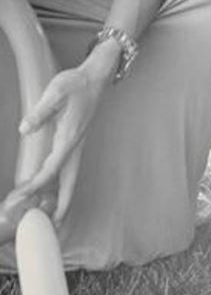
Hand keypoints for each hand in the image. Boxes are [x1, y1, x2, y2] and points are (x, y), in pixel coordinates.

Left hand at [12, 52, 113, 223]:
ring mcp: (78, 144)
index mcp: (70, 137)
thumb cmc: (77, 83)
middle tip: (52, 226)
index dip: (35, 184)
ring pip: (72, 177)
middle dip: (61, 206)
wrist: (97, 76)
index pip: (51, 169)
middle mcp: (76, 145)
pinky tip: (56, 186)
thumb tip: (24, 129)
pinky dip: (64, 183)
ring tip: (55, 217)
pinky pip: (71, 168)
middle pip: (69, 182)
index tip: (21, 195)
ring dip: (64, 197)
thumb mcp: (57, 91)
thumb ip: (41, 111)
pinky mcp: (77, 140)